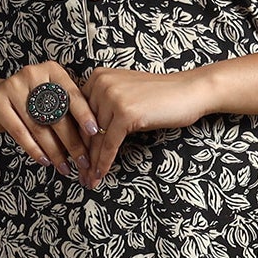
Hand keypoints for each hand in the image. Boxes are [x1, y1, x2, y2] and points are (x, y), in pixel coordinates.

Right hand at [0, 60, 98, 180]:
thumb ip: (67, 109)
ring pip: (39, 126)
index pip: (72, 95)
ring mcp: (12, 86)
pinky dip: (34, 150)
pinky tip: (45, 161)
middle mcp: (32, 74)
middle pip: (57, 114)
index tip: (95, 132)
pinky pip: (20, 132)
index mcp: (51, 70)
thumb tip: (93, 138)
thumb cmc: (29, 101)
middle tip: (83, 160)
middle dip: (72, 142)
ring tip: (65, 166)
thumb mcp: (50, 98)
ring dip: (55, 151)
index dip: (84, 115)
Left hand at [0, 63, 214, 188]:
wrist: (189, 92)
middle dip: (79, 154)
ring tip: (87, 180)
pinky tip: (100, 176)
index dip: (72, 139)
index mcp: (97, 77)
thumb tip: (85, 136)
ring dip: (90, 163)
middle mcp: (100, 84)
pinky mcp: (126, 113)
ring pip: (95, 138)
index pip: (77, 114)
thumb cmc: (160, 97)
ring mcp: (113, 97)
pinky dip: (103, 162)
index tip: (68, 158)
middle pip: (84, 127)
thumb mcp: (126, 95)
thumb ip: (103, 107)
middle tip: (76, 175)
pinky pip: (109, 144)